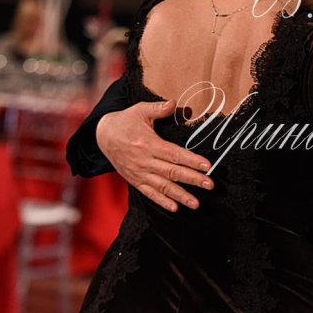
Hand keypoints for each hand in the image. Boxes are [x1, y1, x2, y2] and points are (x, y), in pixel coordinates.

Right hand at [96, 100, 213, 211]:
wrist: (102, 136)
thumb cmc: (125, 121)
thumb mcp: (140, 110)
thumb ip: (158, 108)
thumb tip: (174, 103)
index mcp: (148, 144)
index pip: (174, 154)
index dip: (191, 161)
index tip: (207, 166)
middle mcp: (144, 161)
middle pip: (172, 172)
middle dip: (192, 179)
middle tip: (209, 185)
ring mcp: (139, 173)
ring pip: (163, 187)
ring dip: (180, 196)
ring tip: (196, 203)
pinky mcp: (134, 180)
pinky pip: (149, 193)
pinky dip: (162, 202)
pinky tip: (175, 208)